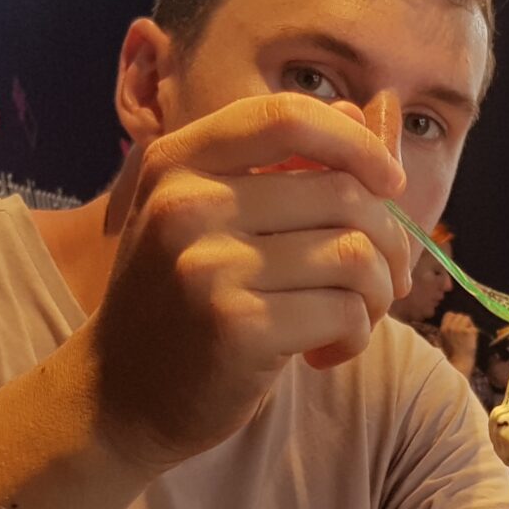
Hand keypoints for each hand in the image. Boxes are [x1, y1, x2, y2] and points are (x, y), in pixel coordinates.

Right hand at [88, 93, 412, 470]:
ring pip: (354, 254)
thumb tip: (359, 113)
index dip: (357, 143)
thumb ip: (278, 163)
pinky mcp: (238, 327)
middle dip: (387, 239)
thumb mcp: (207, 215)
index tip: (389, 181)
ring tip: (353, 318)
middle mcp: (187, 204)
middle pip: (342, 192)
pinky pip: (344, 311)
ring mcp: (209, 265)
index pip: (287, 118)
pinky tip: (325, 352)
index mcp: (179, 161)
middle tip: (382, 279)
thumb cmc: (181, 299)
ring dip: (376, 292)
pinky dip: (355, 335)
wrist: (120, 395)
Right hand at [436, 311, 479, 372]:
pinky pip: (473, 327)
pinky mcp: (468, 332)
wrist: (459, 364)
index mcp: (443, 329)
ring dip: (469, 325)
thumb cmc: (453, 355)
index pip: (449, 314)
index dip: (455, 319)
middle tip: (465, 333)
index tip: (458, 326)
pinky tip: (472, 340)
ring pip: (467, 318)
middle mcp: (450, 327)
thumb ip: (448, 330)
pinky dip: (474, 332)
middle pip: (459, 315)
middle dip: (463, 322)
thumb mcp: (444, 341)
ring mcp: (459, 329)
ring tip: (468, 336)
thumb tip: (454, 321)